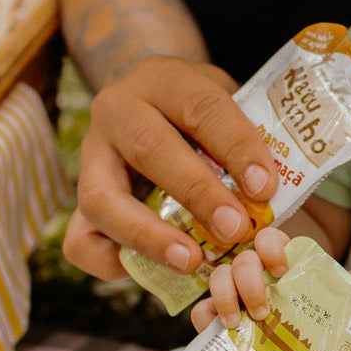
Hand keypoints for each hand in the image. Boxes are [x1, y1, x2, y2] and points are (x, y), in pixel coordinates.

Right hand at [64, 57, 277, 279]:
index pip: (202, 107)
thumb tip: (273, 197)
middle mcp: (117, 111)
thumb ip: (246, 141)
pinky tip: (154, 270)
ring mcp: (89, 157)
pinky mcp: (77, 201)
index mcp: (163, 80)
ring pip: (102, 199)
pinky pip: (79, 240)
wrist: (148, 101)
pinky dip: (110, 262)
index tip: (264, 186)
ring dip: (148, 236)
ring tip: (190, 261)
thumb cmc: (200, 113)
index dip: (235, 146)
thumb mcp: (227, 103)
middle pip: (150, 149)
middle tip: (235, 228)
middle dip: (196, 193)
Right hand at [189, 229, 350, 329]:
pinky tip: (220, 328)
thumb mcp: (327, 304)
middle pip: (242, 258)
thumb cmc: (304, 318)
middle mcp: (250, 270)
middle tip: (265, 307)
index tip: (282, 267)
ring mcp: (227, 292)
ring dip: (226, 295)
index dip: (272, 247)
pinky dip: (207, 316)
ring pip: (217, 277)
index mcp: (277, 260)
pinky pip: (200, 309)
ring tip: (241, 321)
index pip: (269, 238)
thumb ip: (350, 290)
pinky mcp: (210, 317)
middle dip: (250, 279)